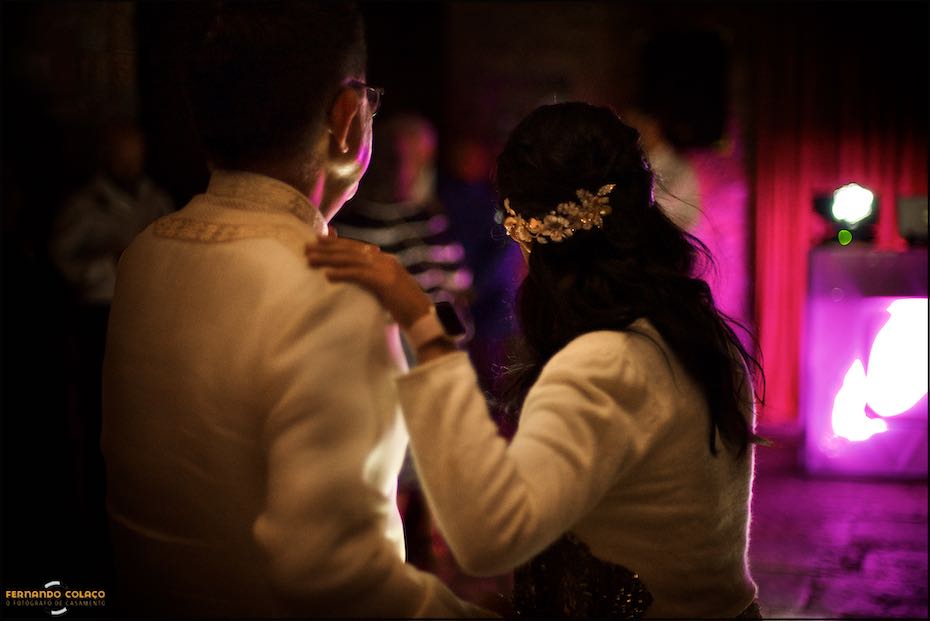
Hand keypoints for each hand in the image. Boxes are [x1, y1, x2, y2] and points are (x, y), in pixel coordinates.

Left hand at [306, 233, 432, 328]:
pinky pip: (359, 275)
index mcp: (386, 261)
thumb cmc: (406, 309)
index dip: (338, 243)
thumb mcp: (388, 291)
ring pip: (351, 260)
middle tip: (307, 246)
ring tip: (310, 259)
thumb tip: (359, 284)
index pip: (358, 248)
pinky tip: (327, 275)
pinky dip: (342, 274)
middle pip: (351, 251)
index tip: (320, 239)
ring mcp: (386, 270)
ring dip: (328, 259)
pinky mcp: (385, 282)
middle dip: (327, 248)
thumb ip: (374, 283)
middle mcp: (385, 261)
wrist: (424, 318)